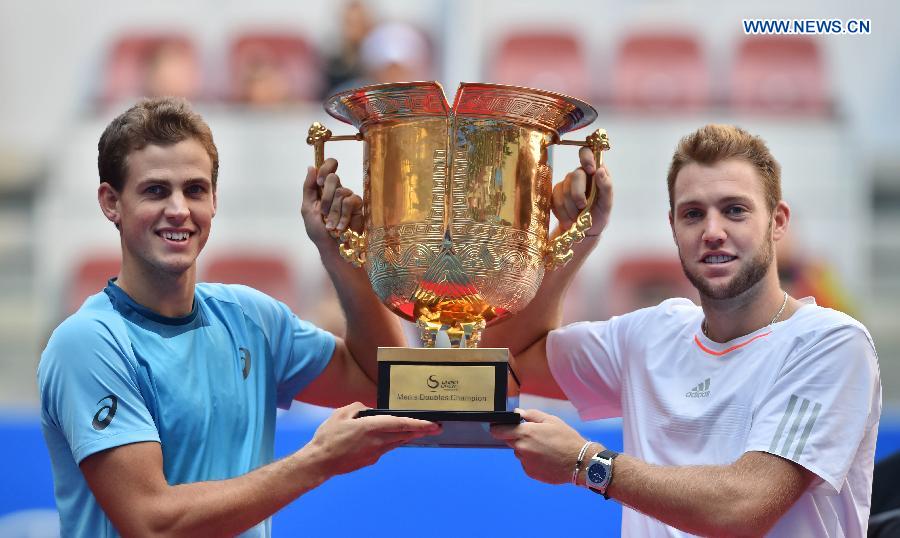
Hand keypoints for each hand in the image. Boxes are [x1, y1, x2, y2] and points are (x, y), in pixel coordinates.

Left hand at [301, 158, 363, 245]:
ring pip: (341, 192)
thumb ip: (308, 188)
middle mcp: (337, 190)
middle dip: (326, 197)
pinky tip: (341, 227)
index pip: (329, 166)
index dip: (326, 168)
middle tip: (323, 213)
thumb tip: (311, 167)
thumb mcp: (307, 209)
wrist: (332, 249)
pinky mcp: (358, 207)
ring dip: (333, 212)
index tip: (320, 182)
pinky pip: (350, 202)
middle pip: (333, 178)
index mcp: (324, 188)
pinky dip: (343, 216)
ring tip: (332, 226)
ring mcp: (349, 198)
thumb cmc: (318, 232)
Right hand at [307, 402, 440, 475]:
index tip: (433, 424)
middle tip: (436, 427)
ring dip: (410, 436)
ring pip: (397, 442)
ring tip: (420, 431)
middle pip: (405, 435)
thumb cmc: (328, 437)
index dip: (419, 424)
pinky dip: (393, 441)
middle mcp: (377, 441)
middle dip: (422, 430)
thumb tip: (369, 411)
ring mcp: (375, 453)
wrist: (320, 462)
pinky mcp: (371, 460)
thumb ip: (358, 408)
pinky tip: (394, 438)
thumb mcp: (341, 413)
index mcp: (371, 427)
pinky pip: (386, 448)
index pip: (401, 424)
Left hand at [490, 408, 590, 483]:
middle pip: (510, 441)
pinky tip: (545, 458)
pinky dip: (532, 460)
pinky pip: (526, 463)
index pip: (499, 431)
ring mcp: (525, 462)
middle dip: (517, 437)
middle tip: (534, 436)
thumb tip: (518, 413)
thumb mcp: (551, 420)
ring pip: (519, 453)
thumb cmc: (566, 438)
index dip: (497, 428)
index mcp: (525, 433)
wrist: (579, 462)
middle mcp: (522, 448)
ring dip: (526, 449)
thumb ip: (531, 415)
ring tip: (544, 448)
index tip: (498, 426)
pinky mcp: (530, 472)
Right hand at [551, 146, 612, 234]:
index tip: (590, 170)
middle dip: (578, 194)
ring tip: (577, 217)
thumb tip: (600, 170)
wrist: (583, 231)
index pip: (588, 152)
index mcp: (594, 171)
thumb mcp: (607, 203)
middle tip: (582, 207)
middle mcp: (579, 174)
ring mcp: (566, 183)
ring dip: (571, 207)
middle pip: (574, 175)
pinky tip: (569, 219)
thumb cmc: (598, 214)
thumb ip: (606, 186)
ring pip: (564, 190)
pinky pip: (555, 200)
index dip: (587, 158)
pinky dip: (563, 212)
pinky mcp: (555, 194)